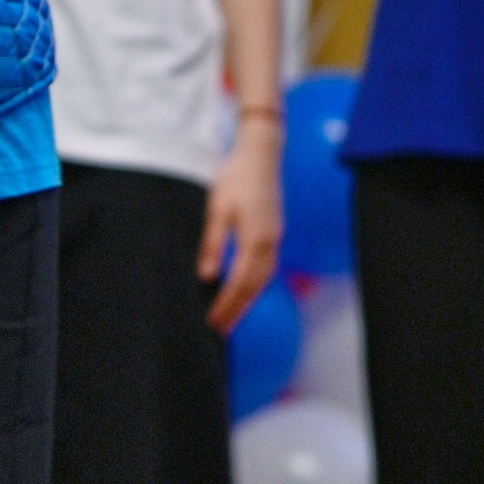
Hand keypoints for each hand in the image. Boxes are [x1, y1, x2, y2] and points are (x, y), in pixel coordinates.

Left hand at [202, 119, 284, 333]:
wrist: (261, 153)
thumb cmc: (236, 177)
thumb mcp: (217, 209)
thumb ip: (213, 244)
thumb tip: (208, 276)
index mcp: (255, 238)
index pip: (239, 282)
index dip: (227, 304)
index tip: (213, 322)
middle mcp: (270, 243)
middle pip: (255, 286)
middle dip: (238, 309)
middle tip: (220, 330)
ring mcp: (275, 238)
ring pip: (264, 279)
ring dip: (248, 300)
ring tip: (231, 317)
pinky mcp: (274, 233)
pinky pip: (267, 267)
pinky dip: (256, 284)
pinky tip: (245, 290)